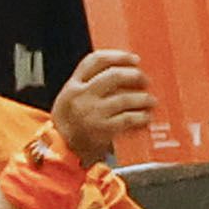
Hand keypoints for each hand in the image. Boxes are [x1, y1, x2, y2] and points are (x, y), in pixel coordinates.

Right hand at [46, 46, 156, 166]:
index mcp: (72, 86)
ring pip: (125, 97)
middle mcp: (81, 96)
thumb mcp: (70, 100)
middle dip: (135, 75)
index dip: (118, 56)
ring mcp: (91, 112)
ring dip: (143, 98)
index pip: (95, 60)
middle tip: (145, 80)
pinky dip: (141, 117)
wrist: (59, 152)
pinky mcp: (102, 129)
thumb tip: (124, 72)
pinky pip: (129, 118)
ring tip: (150, 101)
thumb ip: (88, 85)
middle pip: (114, 75)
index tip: (133, 58)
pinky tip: (146, 117)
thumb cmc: (69, 125)